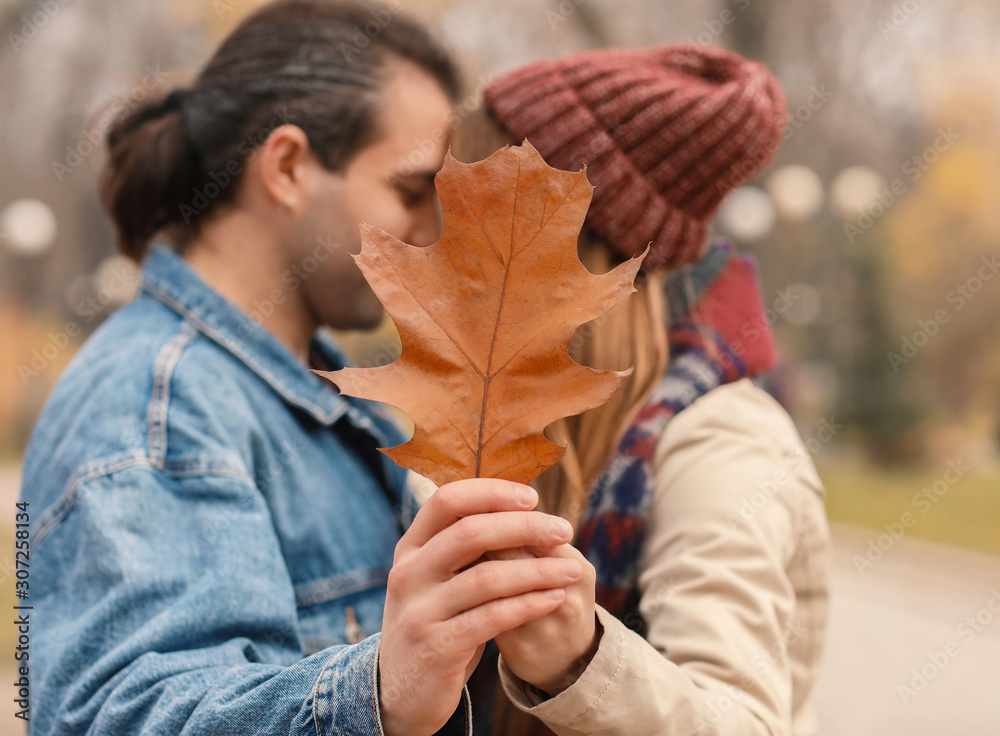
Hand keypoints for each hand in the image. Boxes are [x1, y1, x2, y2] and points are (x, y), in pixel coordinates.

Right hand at [378, 478, 582, 735]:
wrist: (399, 692)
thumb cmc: (433, 623)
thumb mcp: (435, 580)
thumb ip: (464, 549)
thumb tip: (519, 510)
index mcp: (410, 547)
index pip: (448, 500)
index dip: (492, 492)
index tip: (532, 498)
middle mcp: (408, 573)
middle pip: (470, 532)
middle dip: (524, 527)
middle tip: (563, 530)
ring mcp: (420, 611)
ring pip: (486, 577)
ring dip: (537, 570)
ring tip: (572, 569)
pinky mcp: (437, 647)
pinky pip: (492, 618)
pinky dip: (528, 604)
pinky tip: (553, 598)